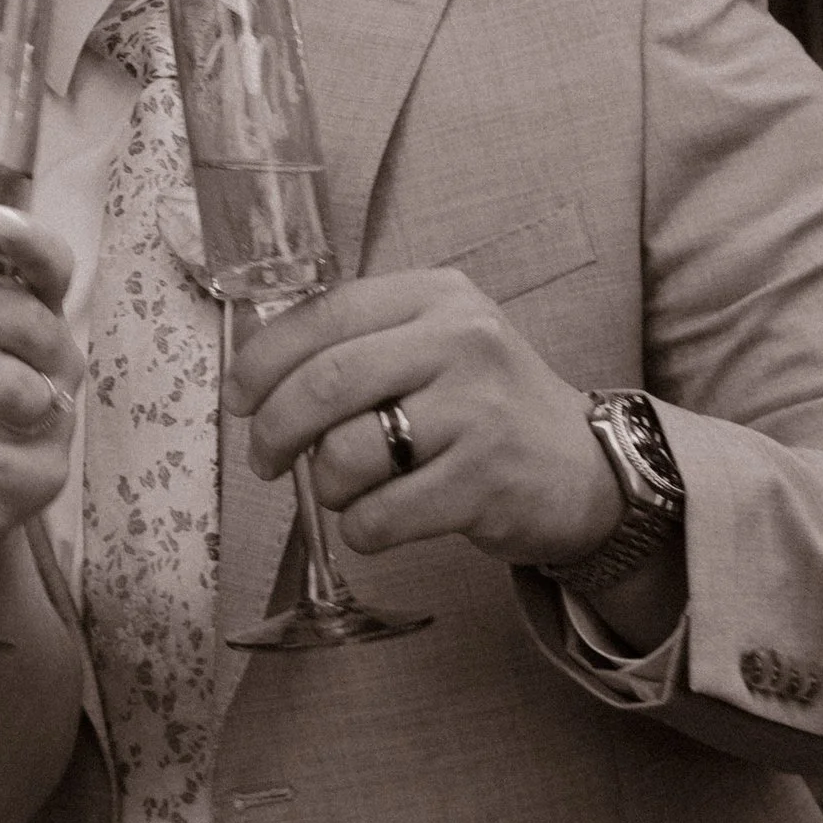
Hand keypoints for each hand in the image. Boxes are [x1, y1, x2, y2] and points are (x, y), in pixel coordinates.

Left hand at [228, 268, 618, 574]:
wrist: (585, 468)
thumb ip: (360, 342)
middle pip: (325, 383)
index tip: (237, 398)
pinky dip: (361, 527)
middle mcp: (461, 341)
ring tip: (345, 489)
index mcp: (437, 295)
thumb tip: (253, 368)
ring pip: (347, 452)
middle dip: (274, 429)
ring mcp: (477, 410)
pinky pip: (381, 514)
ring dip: (325, 484)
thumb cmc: (486, 407)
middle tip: (264, 459)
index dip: (262, 360)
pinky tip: (378, 519)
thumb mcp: (436, 344)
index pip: (324, 314)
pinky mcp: (486, 480)